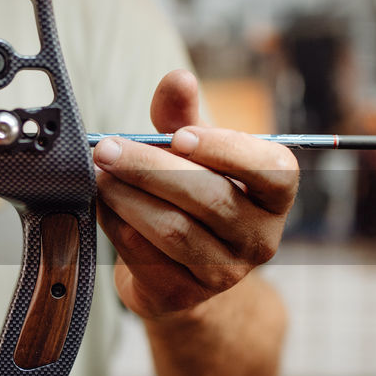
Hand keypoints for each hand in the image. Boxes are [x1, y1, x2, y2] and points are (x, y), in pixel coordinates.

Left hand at [93, 70, 297, 319]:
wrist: (179, 269)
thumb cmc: (192, 194)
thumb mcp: (193, 153)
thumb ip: (184, 116)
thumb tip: (178, 79)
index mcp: (275, 194)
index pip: (273, 171)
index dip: (227, 151)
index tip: (179, 137)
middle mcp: (260, 238)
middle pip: (209, 198)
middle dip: (149, 168)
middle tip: (106, 148)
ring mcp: (225, 273)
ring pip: (173, 230)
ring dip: (127, 196)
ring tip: (99, 174)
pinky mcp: (183, 296)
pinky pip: (146, 256)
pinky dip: (118, 225)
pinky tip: (102, 204)